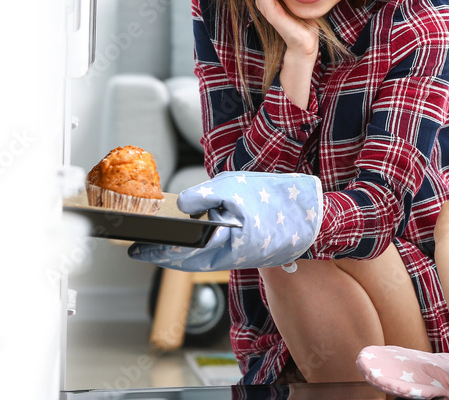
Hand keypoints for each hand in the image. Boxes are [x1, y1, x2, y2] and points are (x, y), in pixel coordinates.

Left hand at [128, 171, 323, 271]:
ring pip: (203, 257)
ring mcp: (240, 257)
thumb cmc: (275, 200)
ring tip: (166, 241)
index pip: (181, 254)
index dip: (155, 253)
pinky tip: (199, 234)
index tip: (134, 251)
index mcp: (225, 246)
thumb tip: (182, 206)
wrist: (314, 215)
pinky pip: (218, 253)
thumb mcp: (234, 188)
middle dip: (166, 254)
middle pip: (189, 260)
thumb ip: (203, 196)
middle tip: (144, 248)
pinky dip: (203, 246)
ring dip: (183, 251)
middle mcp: (230, 258)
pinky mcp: (249, 252)